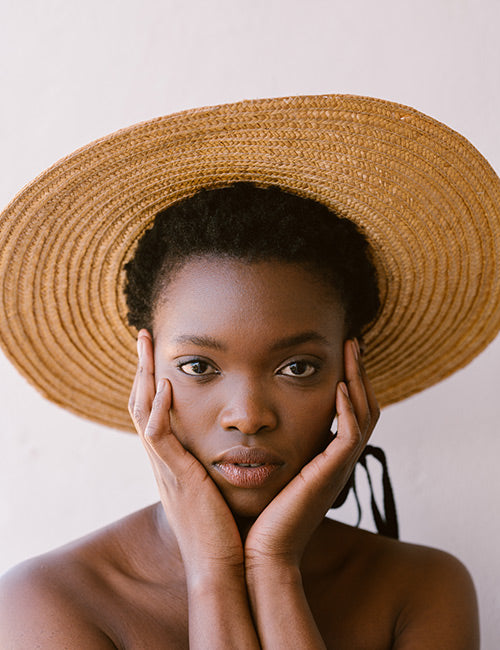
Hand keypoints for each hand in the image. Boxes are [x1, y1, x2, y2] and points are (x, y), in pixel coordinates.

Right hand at [128, 329, 243, 581]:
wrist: (224, 567)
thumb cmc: (226, 530)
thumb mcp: (216, 488)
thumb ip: (217, 463)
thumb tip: (236, 445)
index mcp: (172, 461)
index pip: (153, 411)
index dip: (152, 380)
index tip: (158, 352)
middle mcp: (162, 460)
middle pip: (140, 403)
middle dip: (141, 367)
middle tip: (144, 335)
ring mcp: (165, 468)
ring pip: (141, 411)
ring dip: (142, 374)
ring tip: (147, 343)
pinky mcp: (176, 477)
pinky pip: (158, 436)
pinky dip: (159, 408)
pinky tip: (166, 384)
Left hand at [244, 338, 378, 568]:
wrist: (257, 552)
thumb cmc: (257, 514)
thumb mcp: (267, 471)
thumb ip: (271, 446)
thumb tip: (252, 420)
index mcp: (325, 458)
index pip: (349, 411)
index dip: (349, 381)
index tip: (338, 353)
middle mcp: (337, 461)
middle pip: (365, 408)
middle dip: (359, 373)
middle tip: (352, 342)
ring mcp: (337, 469)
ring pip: (364, 416)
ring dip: (358, 381)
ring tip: (350, 352)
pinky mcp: (330, 476)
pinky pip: (351, 436)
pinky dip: (348, 410)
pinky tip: (337, 386)